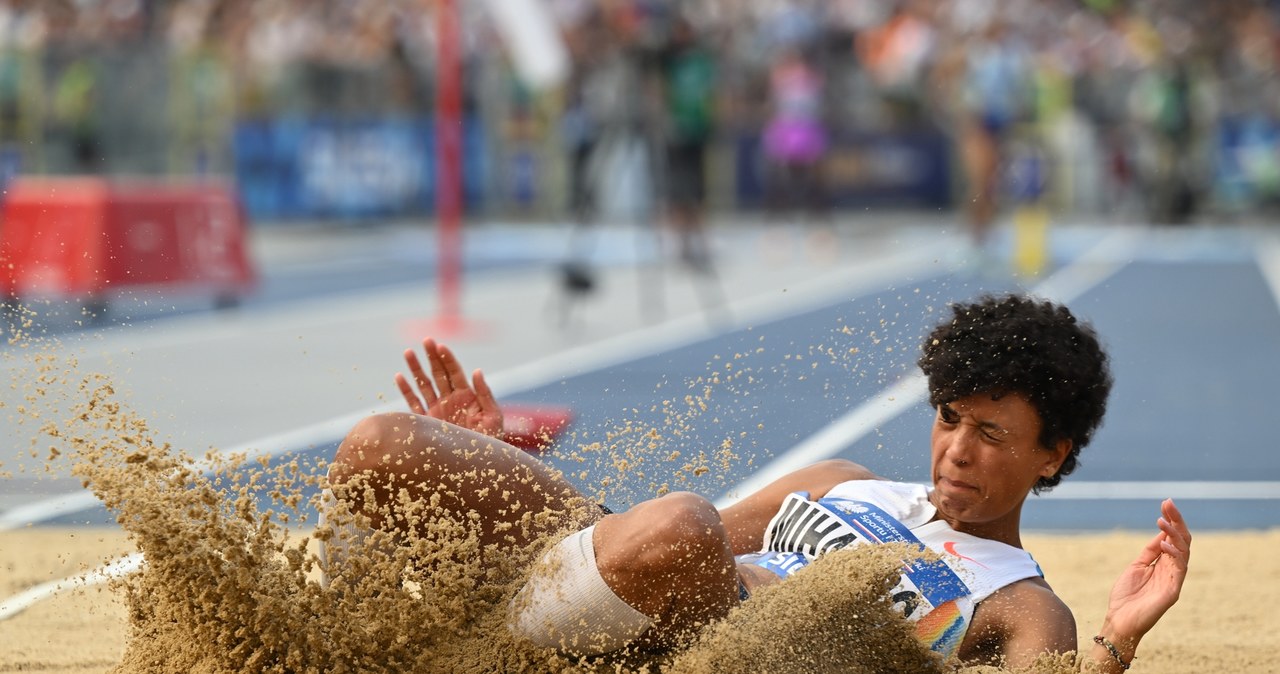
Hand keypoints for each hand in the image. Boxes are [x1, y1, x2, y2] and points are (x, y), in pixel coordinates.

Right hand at [395, 338, 503, 437]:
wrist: (476, 467)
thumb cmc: (490, 444)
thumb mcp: (493, 417)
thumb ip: (485, 394)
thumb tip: (477, 370)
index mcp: (467, 397)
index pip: (455, 372)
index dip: (448, 358)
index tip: (440, 345)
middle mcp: (451, 401)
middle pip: (439, 374)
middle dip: (432, 356)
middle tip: (426, 339)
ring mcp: (438, 411)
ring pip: (424, 385)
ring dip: (416, 369)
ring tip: (408, 352)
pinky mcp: (427, 424)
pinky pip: (414, 404)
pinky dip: (406, 391)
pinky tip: (399, 377)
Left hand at [1101, 499, 1190, 639]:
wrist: (1120, 620)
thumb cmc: (1126, 596)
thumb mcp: (1136, 566)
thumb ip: (1149, 552)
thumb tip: (1161, 533)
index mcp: (1163, 564)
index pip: (1173, 538)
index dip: (1171, 520)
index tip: (1166, 503)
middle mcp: (1172, 570)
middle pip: (1182, 541)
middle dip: (1176, 521)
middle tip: (1169, 504)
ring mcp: (1174, 580)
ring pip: (1183, 551)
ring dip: (1174, 534)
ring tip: (1162, 520)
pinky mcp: (1173, 591)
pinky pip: (1179, 569)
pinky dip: (1173, 554)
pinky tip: (1163, 542)